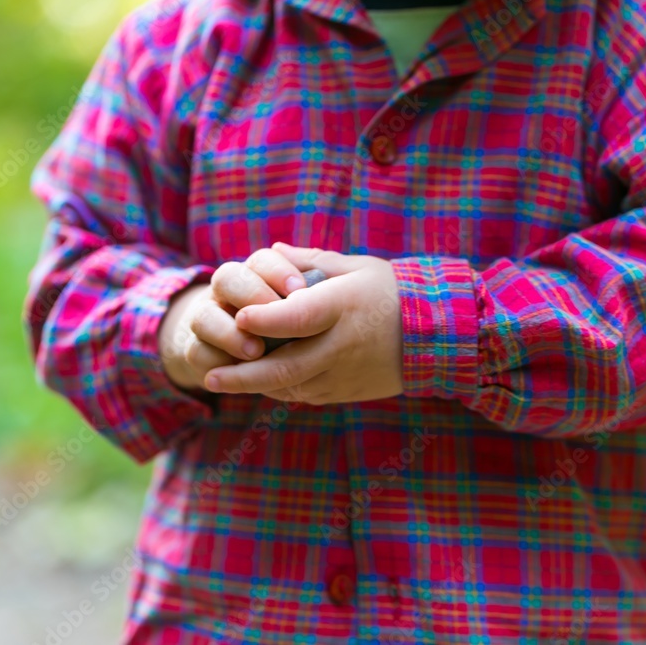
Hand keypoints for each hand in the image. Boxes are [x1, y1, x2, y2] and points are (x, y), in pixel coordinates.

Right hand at [159, 248, 307, 390]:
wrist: (253, 356)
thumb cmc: (294, 324)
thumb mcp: (309, 304)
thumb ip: (314, 281)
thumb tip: (309, 266)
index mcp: (257, 274)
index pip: (262, 260)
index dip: (278, 272)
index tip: (300, 290)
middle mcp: (227, 292)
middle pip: (227, 278)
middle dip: (251, 296)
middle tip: (276, 318)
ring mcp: (208, 320)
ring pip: (204, 316)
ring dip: (228, 333)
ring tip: (255, 351)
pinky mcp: (197, 351)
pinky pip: (196, 353)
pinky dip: (215, 363)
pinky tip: (237, 375)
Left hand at [202, 243, 403, 404]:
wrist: (437, 337)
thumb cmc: (393, 293)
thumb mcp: (357, 267)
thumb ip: (312, 261)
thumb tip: (274, 251)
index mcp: (343, 307)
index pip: (299, 316)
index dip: (267, 319)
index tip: (240, 316)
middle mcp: (341, 344)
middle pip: (286, 365)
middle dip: (243, 374)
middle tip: (209, 376)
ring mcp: (344, 374)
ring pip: (291, 386)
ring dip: (254, 386)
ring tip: (221, 380)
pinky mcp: (346, 392)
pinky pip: (305, 395)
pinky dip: (279, 390)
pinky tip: (258, 383)